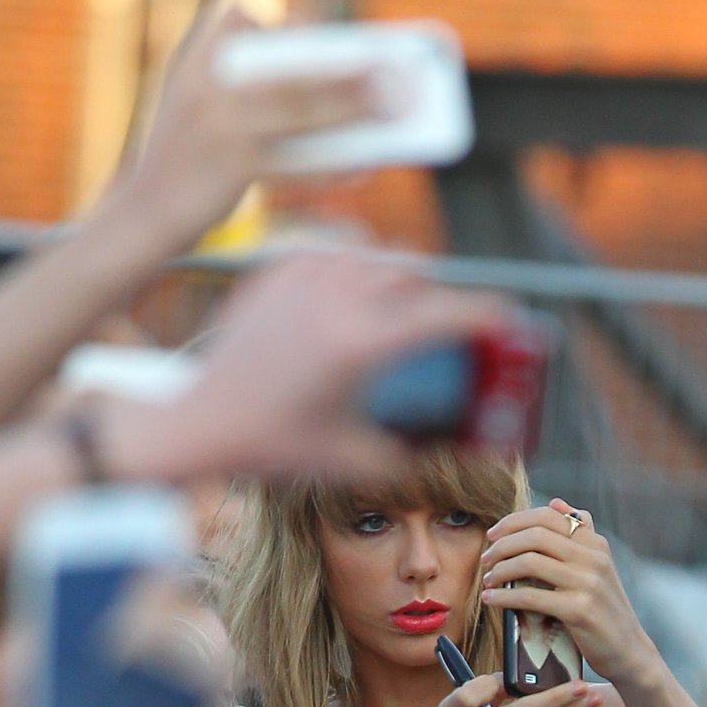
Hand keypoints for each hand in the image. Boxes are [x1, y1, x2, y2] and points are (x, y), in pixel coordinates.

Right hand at [124, 4, 390, 251]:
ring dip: (357, 108)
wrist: (143, 214)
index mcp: (199, 52)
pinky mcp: (232, 164)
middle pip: (296, 68)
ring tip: (399, 111)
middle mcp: (207, 77)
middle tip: (406, 74)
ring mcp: (219, 119)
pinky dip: (334, 163)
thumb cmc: (190, 160)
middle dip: (355, 70)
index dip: (305, 29)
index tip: (350, 35)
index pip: (250, 19)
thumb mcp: (207, 105)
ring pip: (302, 108)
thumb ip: (258, 88)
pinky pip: (296, 161)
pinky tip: (365, 166)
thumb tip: (342, 92)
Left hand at [152, 251, 507, 479]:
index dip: (484, 315)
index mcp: (359, 343)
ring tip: (398, 307)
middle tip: (444, 322)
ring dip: (397, 277)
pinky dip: (355, 265)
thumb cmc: (271, 445)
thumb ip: (413, 453)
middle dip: (437, 296)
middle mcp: (335, 299)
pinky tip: (352, 292)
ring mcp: (301, 277)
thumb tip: (459, 450)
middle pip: (414, 274)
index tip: (507, 315)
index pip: (442, 315)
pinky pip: (334, 248)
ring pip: (374, 253)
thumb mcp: (351, 458)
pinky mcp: (275, 270)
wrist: (199, 422)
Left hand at [481, 498, 653, 683]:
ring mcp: (587, 583)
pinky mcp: (579, 610)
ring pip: (529, 563)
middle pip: (535, 536)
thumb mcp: (598, 565)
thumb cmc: (604, 608)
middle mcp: (594, 558)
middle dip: (502, 545)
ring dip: (499, 570)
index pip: (548, 516)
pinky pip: (529, 597)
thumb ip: (580, 533)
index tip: (493, 535)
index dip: (514, 521)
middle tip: (486, 559)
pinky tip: (491, 599)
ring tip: (487, 579)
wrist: (628, 649)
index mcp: (595, 543)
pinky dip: (503, 596)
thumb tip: (557, 502)